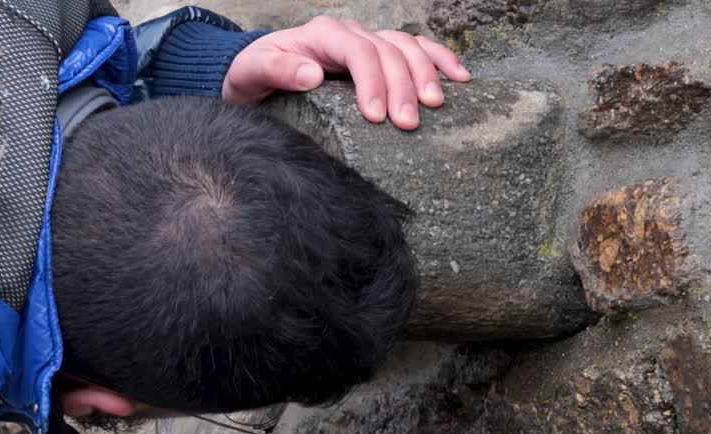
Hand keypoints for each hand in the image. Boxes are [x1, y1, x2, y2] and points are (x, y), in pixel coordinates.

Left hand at [223, 16, 471, 129]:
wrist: (253, 71)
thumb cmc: (251, 74)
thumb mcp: (251, 73)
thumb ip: (277, 71)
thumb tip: (312, 75)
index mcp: (322, 35)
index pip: (358, 52)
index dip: (372, 82)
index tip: (377, 117)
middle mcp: (348, 33)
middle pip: (387, 52)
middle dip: (402, 87)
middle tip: (409, 123)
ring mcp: (366, 40)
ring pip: (407, 48)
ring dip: (426, 74)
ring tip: (436, 104)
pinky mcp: (377, 54)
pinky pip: (415, 49)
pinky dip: (438, 60)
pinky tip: (459, 78)